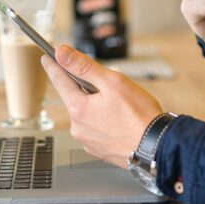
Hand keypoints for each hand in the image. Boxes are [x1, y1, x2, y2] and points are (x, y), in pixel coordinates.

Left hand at [41, 45, 162, 168]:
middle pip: (74, 97)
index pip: (59, 81)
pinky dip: (103, 120)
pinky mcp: (99, 150)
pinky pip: (95, 128)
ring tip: (119, 105)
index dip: (53, 66)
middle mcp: (78, 127)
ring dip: (96, 105)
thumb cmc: (139, 116)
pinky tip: (119, 119)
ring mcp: (88, 141)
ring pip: (86, 114)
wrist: (157, 148)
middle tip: (105, 83)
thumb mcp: (112, 82)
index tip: (46, 58)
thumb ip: (84, 66)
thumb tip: (61, 53)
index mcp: (78, 108)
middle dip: (85, 87)